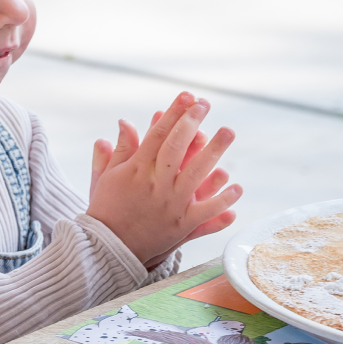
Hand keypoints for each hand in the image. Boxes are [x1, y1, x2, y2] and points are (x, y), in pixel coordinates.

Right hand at [86, 92, 242, 266]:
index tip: (187, 96)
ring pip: (196, 174)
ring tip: (227, 131)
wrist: (107, 246)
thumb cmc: (107, 208)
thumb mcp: (107, 176)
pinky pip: (206, 210)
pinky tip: (236, 185)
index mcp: (136, 170)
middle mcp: (155, 184)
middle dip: (191, 123)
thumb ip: (121, 149)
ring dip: (214, 151)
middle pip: (177, 148)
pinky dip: (222, 199)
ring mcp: (170, 204)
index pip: (158, 135)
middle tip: (205, 105)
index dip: (174, 113)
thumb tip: (125, 121)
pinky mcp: (181, 225)